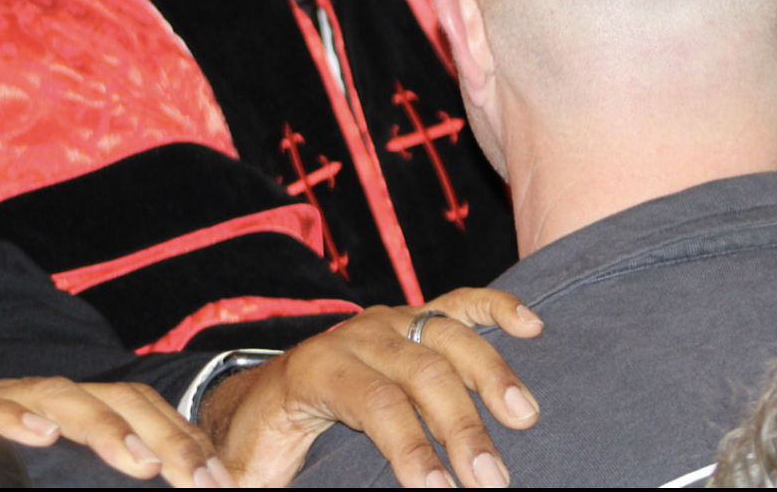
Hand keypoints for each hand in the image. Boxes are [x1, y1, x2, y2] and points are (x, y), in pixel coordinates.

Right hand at [0, 377, 225, 487]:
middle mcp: (45, 399)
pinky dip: (13, 417)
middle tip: (195, 478)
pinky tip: (39, 435)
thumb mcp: (70, 484)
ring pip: (59, 395)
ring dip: (104, 427)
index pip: (143, 409)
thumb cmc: (4, 481)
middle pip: (116, 399)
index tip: (218, 484)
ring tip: (138, 459)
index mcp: (78, 413)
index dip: (184, 440)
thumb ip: (109, 487)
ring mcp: (0, 399)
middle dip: (163, 437)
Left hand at [202, 287, 543, 487]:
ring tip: (525, 419)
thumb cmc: (256, 447)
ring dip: (493, 377)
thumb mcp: (248, 472)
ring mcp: (390, 320)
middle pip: (423, 374)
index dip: (410, 447)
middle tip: (492, 479)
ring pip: (449, 338)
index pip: (375, 404)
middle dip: (462, 427)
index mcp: (315, 369)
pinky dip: (497, 309)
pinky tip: (532, 327)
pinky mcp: (414, 318)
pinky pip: (460, 303)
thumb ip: (244, 487)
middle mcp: (357, 334)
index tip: (440, 491)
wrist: (252, 401)